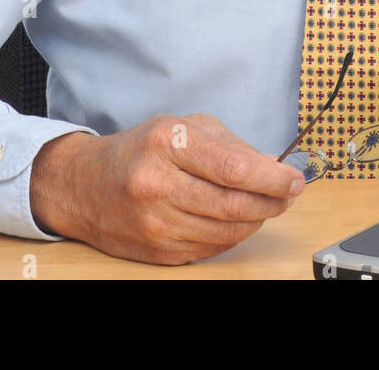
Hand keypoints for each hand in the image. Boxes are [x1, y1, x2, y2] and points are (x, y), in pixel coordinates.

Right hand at [30, 113, 305, 264]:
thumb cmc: (140, 150)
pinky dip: (232, 235)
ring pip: (227, 230)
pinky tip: (235, 220)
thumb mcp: (183, 126)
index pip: (233, 167)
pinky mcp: (157, 251)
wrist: (83, 185)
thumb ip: (229, 144)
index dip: (272, 178)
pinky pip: (211, 248)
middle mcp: (158, 183)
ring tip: (263, 204)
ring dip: (255, 219)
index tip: (294, 179)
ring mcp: (156, 222)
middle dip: (271, 201)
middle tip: (287, 195)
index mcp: (168, 143)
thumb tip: (272, 168)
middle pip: (234, 204)